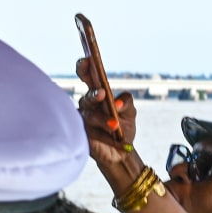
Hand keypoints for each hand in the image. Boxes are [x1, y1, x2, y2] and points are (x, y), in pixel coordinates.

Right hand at [74, 55, 140, 177]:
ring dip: (103, 119)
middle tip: (102, 94)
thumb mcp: (130, 112)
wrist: (121, 153)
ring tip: (115, 126)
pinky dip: (100, 133)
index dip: (84, 67)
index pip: (87, 76)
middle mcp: (88, 105)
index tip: (87, 60)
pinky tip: (109, 136)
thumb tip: (116, 103)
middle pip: (86, 95)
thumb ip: (126, 102)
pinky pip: (88, 131)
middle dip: (93, 94)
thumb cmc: (123, 129)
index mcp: (98, 94)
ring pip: (90, 115)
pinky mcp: (81, 135)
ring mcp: (82, 120)